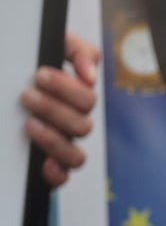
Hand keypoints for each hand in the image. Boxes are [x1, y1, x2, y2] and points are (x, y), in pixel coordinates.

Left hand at [21, 33, 99, 186]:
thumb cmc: (14, 66)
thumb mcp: (40, 47)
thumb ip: (75, 50)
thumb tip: (89, 73)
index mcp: (71, 99)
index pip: (87, 98)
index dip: (69, 89)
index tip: (40, 75)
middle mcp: (68, 125)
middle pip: (83, 125)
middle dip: (54, 109)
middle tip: (27, 95)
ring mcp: (58, 147)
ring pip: (77, 155)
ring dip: (54, 139)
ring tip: (27, 123)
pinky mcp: (43, 166)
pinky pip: (62, 178)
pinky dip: (56, 172)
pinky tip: (42, 163)